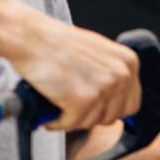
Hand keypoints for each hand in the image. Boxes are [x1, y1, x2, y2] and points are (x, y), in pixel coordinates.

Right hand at [8, 13, 140, 131]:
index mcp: (128, 62)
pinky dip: (58, 122)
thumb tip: (116, 103)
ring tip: (59, 103)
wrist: (27, 35)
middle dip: (91, 115)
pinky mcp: (83, 100)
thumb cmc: (55, 43)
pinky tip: (50, 112)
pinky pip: (73, 124)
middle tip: (72, 106)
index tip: (93, 107)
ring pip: (93, 122)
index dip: (110, 110)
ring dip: (73, 118)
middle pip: (113, 117)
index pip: (131, 104)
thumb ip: (111, 74)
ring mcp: (103, 87)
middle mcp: (121, 74)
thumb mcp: (97, 53)